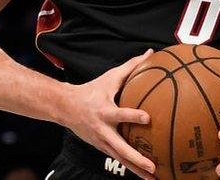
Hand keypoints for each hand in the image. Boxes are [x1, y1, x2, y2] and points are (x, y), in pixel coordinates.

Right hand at [61, 48, 156, 178]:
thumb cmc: (92, 90)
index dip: (133, 116)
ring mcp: (102, 142)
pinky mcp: (102, 148)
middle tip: (153, 166)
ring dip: (137, 170)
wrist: (64, 107)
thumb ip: (131, 67)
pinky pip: (119, 160)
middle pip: (121, 148)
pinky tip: (146, 175)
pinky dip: (131, 168)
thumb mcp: (109, 78)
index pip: (120, 114)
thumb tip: (151, 53)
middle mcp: (103, 130)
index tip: (147, 118)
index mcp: (105, 111)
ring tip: (155, 179)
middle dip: (137, 159)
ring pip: (121, 160)